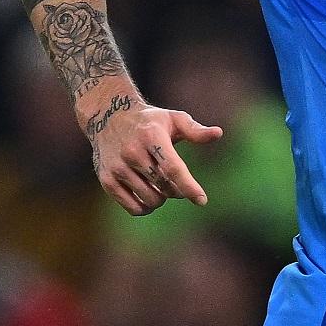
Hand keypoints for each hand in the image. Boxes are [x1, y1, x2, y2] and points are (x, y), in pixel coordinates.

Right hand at [84, 91, 223, 214]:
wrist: (107, 117)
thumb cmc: (150, 122)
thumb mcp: (173, 119)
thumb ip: (195, 130)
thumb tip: (218, 133)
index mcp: (151, 136)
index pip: (172, 167)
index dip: (189, 186)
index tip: (202, 200)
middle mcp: (131, 152)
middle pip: (165, 187)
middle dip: (177, 189)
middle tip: (174, 180)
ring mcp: (117, 167)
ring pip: (151, 200)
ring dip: (162, 199)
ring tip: (160, 185)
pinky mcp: (107, 180)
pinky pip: (134, 208)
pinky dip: (145, 208)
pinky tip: (148, 195)